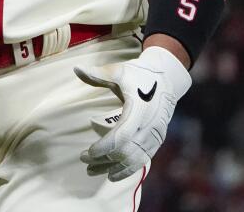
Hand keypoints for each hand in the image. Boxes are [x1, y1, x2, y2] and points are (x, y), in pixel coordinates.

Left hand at [74, 45, 191, 180]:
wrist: (166, 80)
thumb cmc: (139, 75)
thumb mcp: (119, 71)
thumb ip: (98, 74)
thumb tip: (76, 68)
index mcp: (140, 109)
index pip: (122, 135)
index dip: (105, 147)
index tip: (88, 153)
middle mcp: (150, 125)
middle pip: (126, 151)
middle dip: (103, 159)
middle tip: (83, 159)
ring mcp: (155, 135)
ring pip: (134, 160)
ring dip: (112, 168)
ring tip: (92, 171)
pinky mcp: (156, 141)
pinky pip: (143, 160)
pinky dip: (127, 170)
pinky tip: (112, 175)